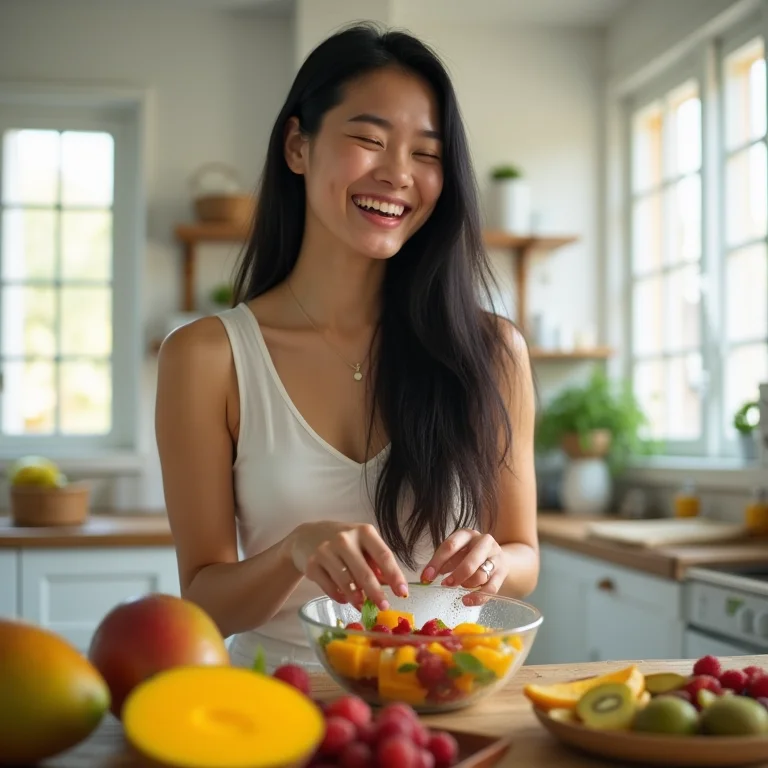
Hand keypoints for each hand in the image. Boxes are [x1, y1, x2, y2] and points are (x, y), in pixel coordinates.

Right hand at [289, 521, 408, 609]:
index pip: (384, 555)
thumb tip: (390, 584)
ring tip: (363, 606)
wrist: (306, 536)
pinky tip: (346, 600)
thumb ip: (376, 561)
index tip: (402, 593)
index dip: (395, 576)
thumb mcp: (361, 543)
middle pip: (365, 572)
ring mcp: (326, 551)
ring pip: (346, 582)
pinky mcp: (311, 565)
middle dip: (376, 593)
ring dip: (357, 598)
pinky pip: (330, 587)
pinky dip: (340, 597)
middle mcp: (344, 539)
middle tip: (384, 607)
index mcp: (364, 532)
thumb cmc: (341, 541)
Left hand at [420, 529, 505, 595]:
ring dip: (466, 584)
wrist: (498, 557)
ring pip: (480, 575)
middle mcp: (484, 542)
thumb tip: (426, 576)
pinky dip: (477, 597)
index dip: (437, 562)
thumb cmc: (470, 555)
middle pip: (470, 561)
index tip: (426, 577)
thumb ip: (443, 562)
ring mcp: (495, 557)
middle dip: (455, 575)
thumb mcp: (457, 553)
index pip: (450, 546)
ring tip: (460, 587)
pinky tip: (466, 600)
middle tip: (445, 584)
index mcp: (468, 534)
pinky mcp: (502, 572)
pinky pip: (490, 589)